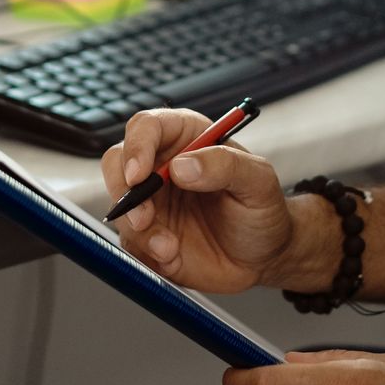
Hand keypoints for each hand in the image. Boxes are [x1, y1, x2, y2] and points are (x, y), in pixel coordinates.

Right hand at [99, 108, 294, 292]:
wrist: (265, 257)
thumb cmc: (263, 211)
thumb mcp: (259, 182)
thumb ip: (225, 166)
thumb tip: (182, 165)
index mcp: (188, 138)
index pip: (148, 126)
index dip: (137, 146)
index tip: (139, 174)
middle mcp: (163, 165)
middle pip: (118, 161)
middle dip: (123, 190)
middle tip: (143, 218)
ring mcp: (153, 201)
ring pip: (120, 206)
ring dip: (138, 230)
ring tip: (169, 248)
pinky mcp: (148, 235)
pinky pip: (130, 241)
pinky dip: (145, 253)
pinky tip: (172, 258)